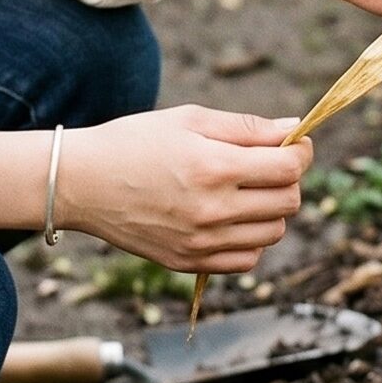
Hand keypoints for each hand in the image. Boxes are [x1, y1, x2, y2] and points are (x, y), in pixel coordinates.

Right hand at [56, 107, 314, 276]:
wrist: (81, 182)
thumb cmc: (135, 141)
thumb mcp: (189, 119)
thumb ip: (246, 127)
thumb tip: (294, 130)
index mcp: (214, 167)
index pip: (289, 167)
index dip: (300, 151)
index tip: (294, 143)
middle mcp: (213, 210)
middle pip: (288, 201)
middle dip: (287, 178)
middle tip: (266, 163)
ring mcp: (201, 242)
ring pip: (273, 233)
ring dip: (271, 210)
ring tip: (245, 190)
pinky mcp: (189, 263)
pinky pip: (247, 261)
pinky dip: (250, 240)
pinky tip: (231, 218)